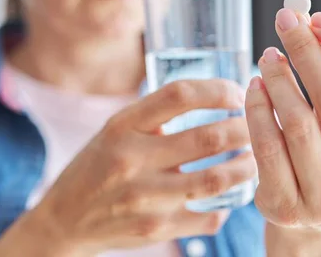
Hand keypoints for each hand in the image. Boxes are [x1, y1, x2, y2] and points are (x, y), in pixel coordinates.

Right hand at [27, 79, 255, 254]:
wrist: (64, 218)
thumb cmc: (99, 164)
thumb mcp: (117, 128)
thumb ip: (156, 114)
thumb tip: (216, 96)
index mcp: (122, 126)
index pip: (179, 95)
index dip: (218, 90)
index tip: (237, 93)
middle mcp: (132, 160)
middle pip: (207, 138)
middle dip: (244, 128)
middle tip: (255, 125)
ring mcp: (144, 198)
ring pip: (215, 179)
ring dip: (246, 166)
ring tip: (254, 157)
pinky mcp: (155, 229)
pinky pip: (208, 215)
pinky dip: (228, 203)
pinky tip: (233, 193)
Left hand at [245, 10, 320, 229]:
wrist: (316, 216)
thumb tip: (304, 18)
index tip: (318, 18)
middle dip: (306, 52)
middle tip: (285, 22)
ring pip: (297, 122)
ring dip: (278, 78)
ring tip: (267, 56)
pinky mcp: (289, 208)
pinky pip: (267, 146)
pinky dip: (257, 109)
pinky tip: (254, 87)